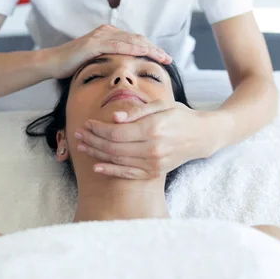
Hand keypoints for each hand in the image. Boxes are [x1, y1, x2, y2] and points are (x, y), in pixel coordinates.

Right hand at [46, 25, 171, 78]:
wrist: (52, 63)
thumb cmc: (73, 65)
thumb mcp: (97, 62)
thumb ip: (110, 61)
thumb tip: (126, 71)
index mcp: (109, 35)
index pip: (135, 41)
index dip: (151, 49)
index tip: (165, 58)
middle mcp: (107, 31)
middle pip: (137, 39)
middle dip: (155, 49)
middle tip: (169, 58)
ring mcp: (100, 36)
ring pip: (131, 40)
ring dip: (149, 48)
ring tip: (162, 56)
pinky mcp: (93, 43)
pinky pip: (117, 45)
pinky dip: (132, 48)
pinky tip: (144, 52)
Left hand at [75, 101, 219, 179]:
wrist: (201, 135)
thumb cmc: (180, 115)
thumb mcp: (161, 105)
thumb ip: (137, 111)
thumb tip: (114, 117)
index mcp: (153, 128)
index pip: (116, 132)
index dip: (98, 129)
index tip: (87, 122)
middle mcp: (153, 148)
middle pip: (113, 147)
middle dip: (92, 140)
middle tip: (78, 133)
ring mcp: (154, 163)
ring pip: (118, 160)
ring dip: (96, 154)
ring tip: (82, 146)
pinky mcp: (155, 172)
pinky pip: (129, 174)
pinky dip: (111, 171)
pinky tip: (97, 167)